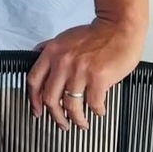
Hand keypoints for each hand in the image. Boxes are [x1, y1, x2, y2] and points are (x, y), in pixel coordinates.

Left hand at [26, 18, 144, 129]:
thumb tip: (37, 54)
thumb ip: (50, 49)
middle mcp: (62, 63)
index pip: (33, 80)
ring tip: (82, 124)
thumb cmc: (94, 34)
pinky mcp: (98, 78)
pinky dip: (97, 111)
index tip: (37, 111)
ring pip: (71, 105)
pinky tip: (100, 111)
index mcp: (51, 53)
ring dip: (77, 119)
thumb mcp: (64, 38)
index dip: (33, 99)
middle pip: (50, 97)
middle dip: (55, 116)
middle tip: (62, 124)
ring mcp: (79, 71)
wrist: (118, 28)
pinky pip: (93, 103)